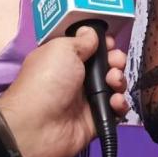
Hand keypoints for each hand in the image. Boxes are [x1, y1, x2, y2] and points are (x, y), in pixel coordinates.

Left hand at [0, 28, 129, 156]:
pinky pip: (116, 110)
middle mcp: (78, 79)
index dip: (103, 44)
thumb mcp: (62, 50)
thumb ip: (82, 40)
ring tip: (112, 82)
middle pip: (107, 65)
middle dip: (116, 61)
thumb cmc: (48, 80)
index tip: (110, 43)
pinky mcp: (97, 119)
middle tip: (115, 63)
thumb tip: (91, 31)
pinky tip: (114, 102)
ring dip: (119, 80)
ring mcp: (88, 100)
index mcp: (66, 60)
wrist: (37, 125)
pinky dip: (120, 104)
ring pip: (114, 86)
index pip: (91, 49)